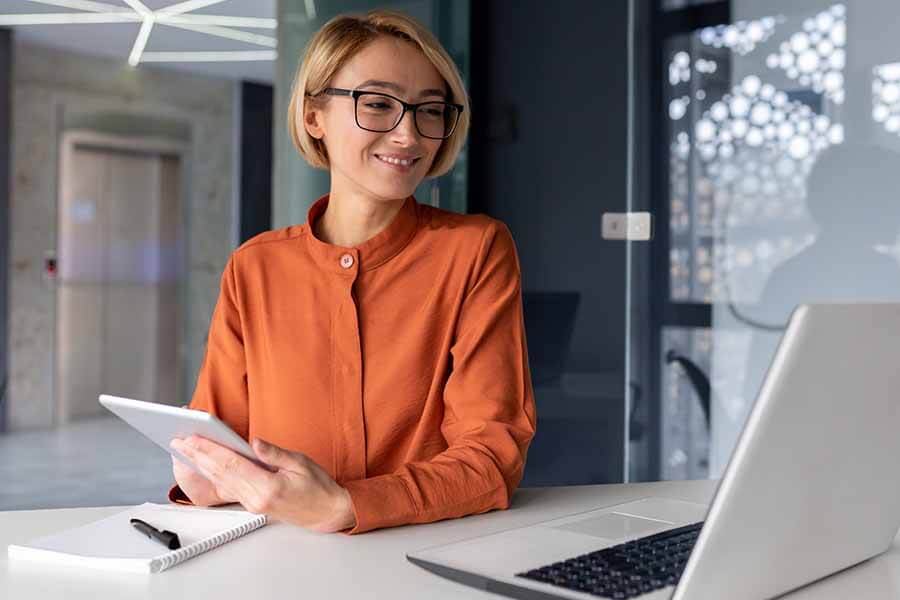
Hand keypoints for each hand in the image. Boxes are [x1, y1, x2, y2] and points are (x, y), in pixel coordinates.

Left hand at [169, 436, 356, 532]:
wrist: (326, 512)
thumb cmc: (318, 487)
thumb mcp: (301, 463)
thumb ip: (275, 453)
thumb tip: (255, 442)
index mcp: (269, 487)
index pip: (232, 465)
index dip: (211, 450)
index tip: (195, 438)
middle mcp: (256, 498)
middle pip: (221, 474)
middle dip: (198, 456)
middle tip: (179, 441)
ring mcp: (252, 503)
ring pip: (221, 481)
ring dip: (201, 465)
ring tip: (185, 451)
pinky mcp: (252, 504)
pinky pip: (228, 487)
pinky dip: (213, 474)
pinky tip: (204, 465)